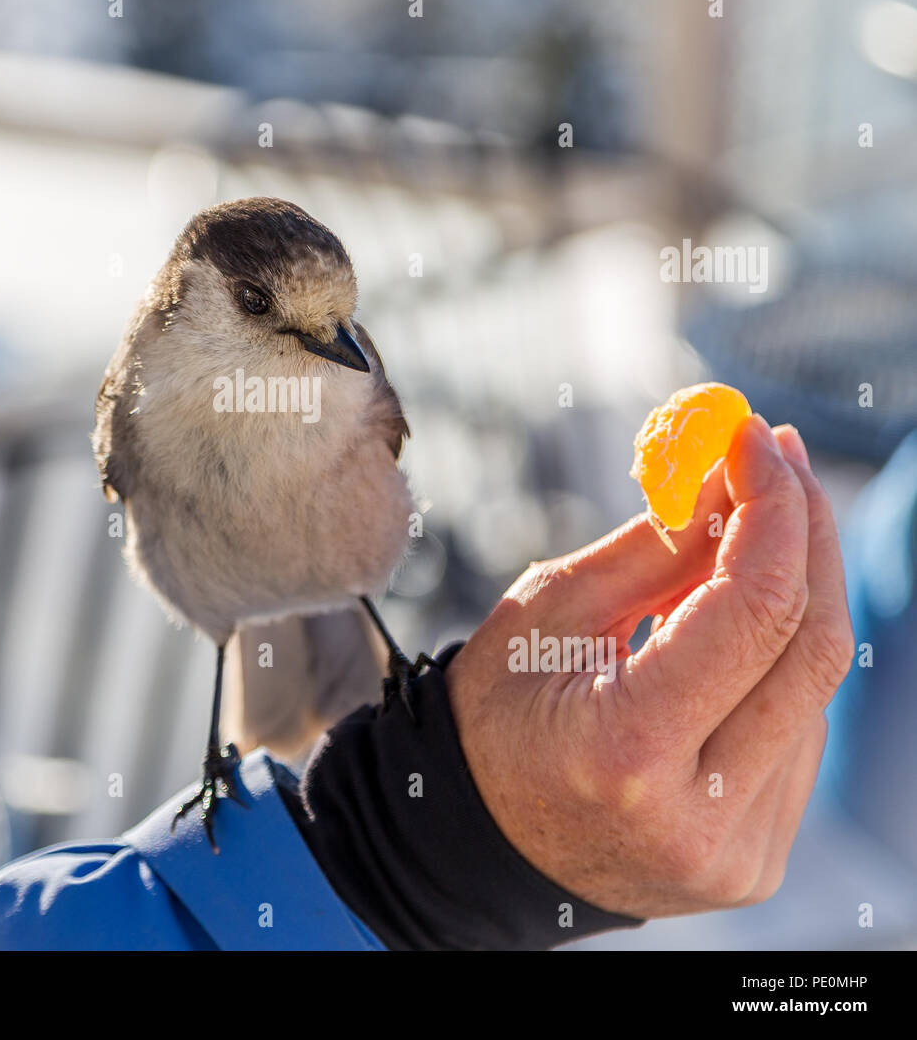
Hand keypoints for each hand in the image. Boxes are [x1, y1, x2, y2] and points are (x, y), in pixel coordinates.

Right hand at [445, 415, 853, 919]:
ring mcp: (738, 853)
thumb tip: (732, 475)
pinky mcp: (758, 861)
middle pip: (810, 650)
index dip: (769, 510)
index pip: (750, 613)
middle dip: (804, 535)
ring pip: (811, 688)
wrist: (484, 838)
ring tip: (731, 543)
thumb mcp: (549, 612)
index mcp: (625, 751)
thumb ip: (652, 548)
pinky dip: (774, 660)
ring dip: (788, 595)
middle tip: (777, 457)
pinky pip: (797, 732)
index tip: (751, 434)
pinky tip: (728, 634)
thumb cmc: (497, 713)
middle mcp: (698, 817)